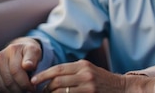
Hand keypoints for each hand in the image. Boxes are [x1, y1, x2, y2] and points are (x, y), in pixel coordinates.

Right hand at [0, 37, 42, 92]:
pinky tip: (14, 91)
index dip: (25, 83)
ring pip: (2, 87)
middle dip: (20, 89)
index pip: (16, 71)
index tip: (33, 88)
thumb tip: (28, 65)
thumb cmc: (29, 54)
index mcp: (12, 50)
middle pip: (9, 81)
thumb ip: (33, 58)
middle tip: (28, 91)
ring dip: (13, 92)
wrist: (19, 51)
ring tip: (22, 91)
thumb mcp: (35, 51)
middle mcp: (0, 57)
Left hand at [32, 60, 153, 92]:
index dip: (43, 75)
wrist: (122, 88)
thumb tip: (51, 77)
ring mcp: (88, 85)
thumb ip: (73, 71)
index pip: (58, 69)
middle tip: (39, 92)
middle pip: (57, 81)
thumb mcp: (88, 70)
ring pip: (61, 91)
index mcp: (82, 65)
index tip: (33, 80)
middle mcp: (85, 73)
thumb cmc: (102, 81)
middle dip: (45, 88)